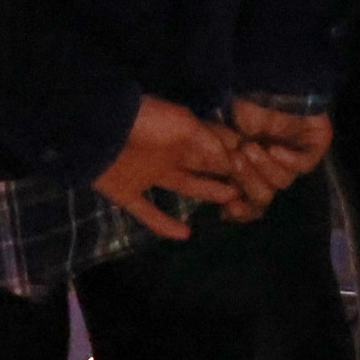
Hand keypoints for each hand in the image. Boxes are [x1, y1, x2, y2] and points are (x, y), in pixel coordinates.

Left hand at [90, 94, 247, 240]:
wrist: (99, 130)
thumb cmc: (146, 123)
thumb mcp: (183, 125)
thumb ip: (209, 142)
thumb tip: (234, 159)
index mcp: (184, 135)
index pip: (216, 147)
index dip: (235, 157)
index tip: (260, 168)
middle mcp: (170, 154)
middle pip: (204, 166)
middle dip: (226, 175)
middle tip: (250, 190)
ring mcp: (148, 174)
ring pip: (184, 186)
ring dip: (207, 193)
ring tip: (231, 203)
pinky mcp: (127, 192)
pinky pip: (148, 212)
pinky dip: (164, 225)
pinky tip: (185, 235)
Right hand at [225, 99, 332, 212]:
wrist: (272, 80)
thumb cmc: (244, 106)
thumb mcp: (224, 136)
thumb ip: (223, 166)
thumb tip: (220, 199)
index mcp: (253, 172)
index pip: (249, 205)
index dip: (241, 210)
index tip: (229, 205)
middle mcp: (273, 170)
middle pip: (263, 196)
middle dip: (248, 180)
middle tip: (237, 158)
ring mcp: (294, 161)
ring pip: (281, 182)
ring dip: (264, 166)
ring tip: (252, 147)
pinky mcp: (313, 149)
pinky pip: (301, 166)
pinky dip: (287, 160)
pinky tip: (275, 149)